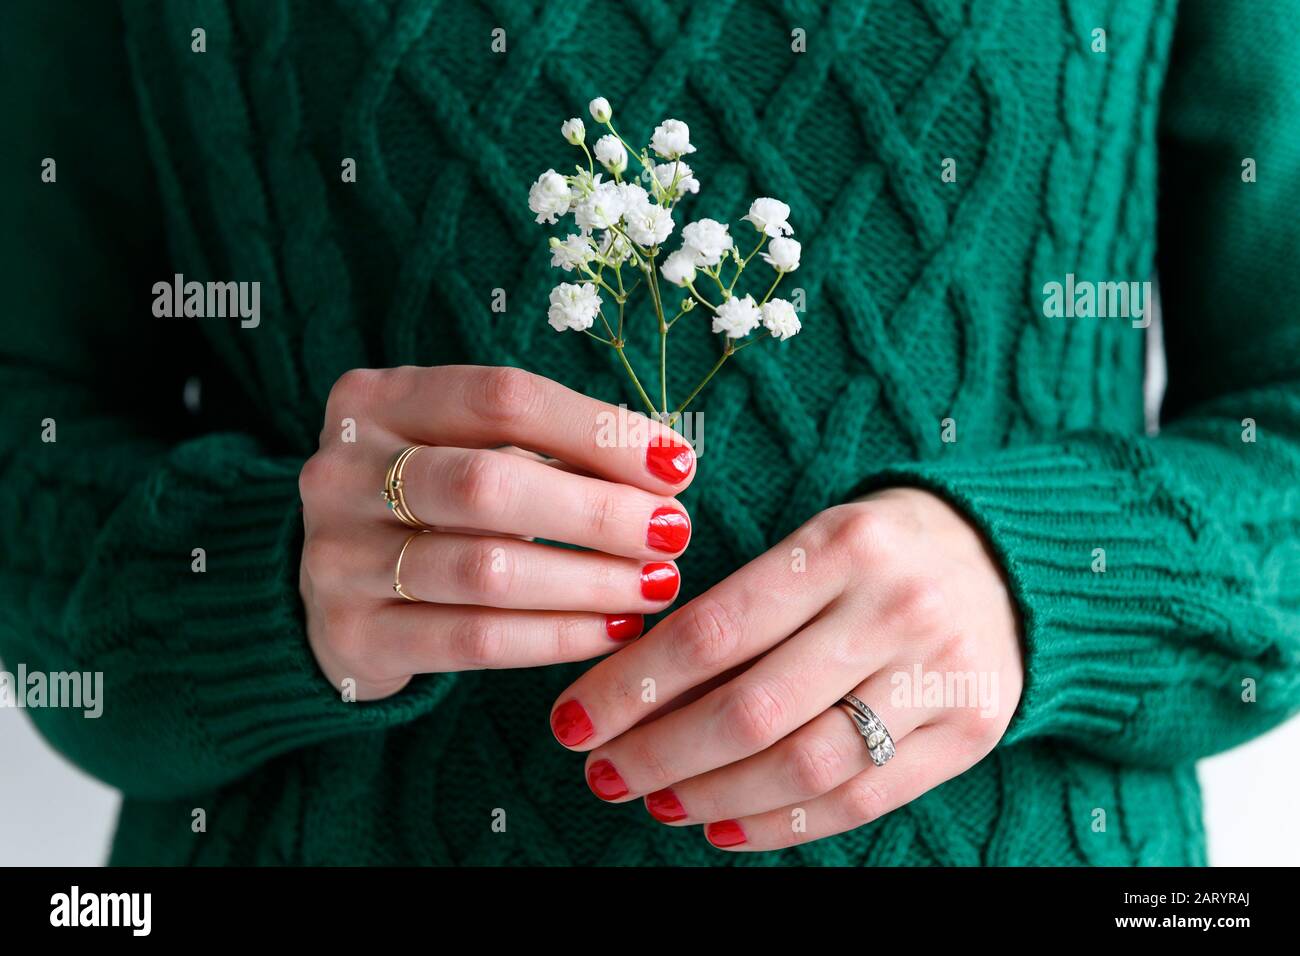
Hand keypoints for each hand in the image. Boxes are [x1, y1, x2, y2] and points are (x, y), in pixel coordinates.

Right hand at [300, 365, 695, 699]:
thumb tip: (666, 468)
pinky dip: (558, 635)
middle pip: (489, 484)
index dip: (597, 431)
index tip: (677, 465)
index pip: (503, 399)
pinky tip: (614, 628)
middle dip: (598, 511)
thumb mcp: (468, 451)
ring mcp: (338, 556)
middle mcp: (342, 471)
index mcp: (378, 401)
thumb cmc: (431, 508)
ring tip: (657, 584)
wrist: (329, 595)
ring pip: (487, 570)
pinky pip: (476, 640)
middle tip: (672, 533)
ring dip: (590, 579)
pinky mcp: (353, 635)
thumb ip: (547, 450)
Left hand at [549, 488, 1022, 850]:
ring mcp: (938, 675)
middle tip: (602, 772)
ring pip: (805, 764)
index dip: (631, 687)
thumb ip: (740, 606)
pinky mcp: (969, 731)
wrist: (1012, 559)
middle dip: (659, 753)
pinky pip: (862, 799)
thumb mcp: (815, 540)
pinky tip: (724, 826)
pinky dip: (783, 825)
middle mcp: (895, 609)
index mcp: (842, 544)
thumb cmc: (881, 548)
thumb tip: (637, 689)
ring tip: (657, 801)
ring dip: (713, 796)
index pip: (713, 630)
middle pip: (752, 709)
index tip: (573, 720)